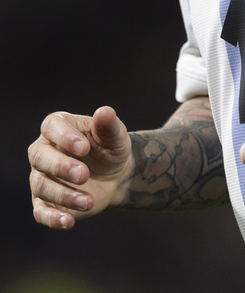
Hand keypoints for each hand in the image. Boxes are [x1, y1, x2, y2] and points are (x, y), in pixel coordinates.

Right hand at [29, 106, 131, 229]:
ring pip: (41, 185)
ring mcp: (42, 177)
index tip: (84, 148)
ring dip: (64, 194)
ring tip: (89, 201)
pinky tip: (69, 221)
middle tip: (84, 175)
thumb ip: (109, 125)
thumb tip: (104, 111)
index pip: (52, 126)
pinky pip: (40, 212)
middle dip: (60, 167)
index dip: (64, 136)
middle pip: (39, 156)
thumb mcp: (115, 136)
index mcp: (59, 127)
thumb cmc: (112, 148)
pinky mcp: (45, 202)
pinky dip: (53, 218)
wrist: (116, 175)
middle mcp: (44, 151)